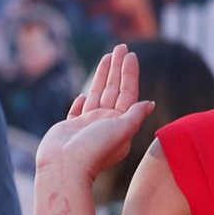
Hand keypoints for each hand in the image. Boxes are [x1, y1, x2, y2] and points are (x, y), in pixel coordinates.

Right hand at [36, 45, 153, 180]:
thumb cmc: (95, 149)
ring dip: (102, 76)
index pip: (128, 92)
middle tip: (120, 46)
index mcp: (121, 122)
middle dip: (117, 67)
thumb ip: (134, 115)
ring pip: (97, 94)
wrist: (64, 168)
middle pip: (114, 89)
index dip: (130, 73)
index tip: (131, 55)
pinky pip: (78, 111)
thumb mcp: (122, 130)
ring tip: (107, 57)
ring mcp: (88, 125)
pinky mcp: (70, 128)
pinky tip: (84, 94)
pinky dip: (81, 102)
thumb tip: (149, 104)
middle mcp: (106, 122)